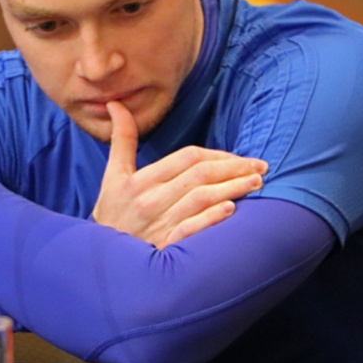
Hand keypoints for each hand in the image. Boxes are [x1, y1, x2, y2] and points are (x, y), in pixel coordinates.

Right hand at [91, 101, 267, 248]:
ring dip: (232, 189)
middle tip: (259, 167)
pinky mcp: (166, 247)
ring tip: (256, 183)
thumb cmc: (112, 213)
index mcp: (141, 181)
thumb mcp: (113, 175)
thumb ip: (121, 139)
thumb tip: (116, 104)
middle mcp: (151, 201)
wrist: (102, 258)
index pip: (186, 158)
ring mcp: (159, 225)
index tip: (239, 157)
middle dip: (234, 169)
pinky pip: (192, 229)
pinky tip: (231, 209)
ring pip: (202, 200)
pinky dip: (212, 218)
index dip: (217, 154)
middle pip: (200, 176)